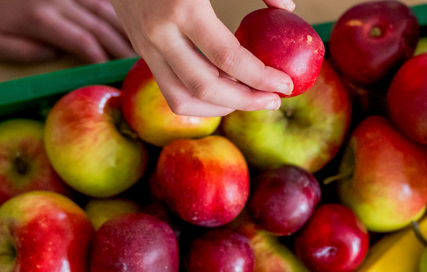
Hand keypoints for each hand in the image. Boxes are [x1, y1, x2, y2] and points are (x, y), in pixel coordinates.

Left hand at [0, 0, 135, 62]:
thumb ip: (23, 52)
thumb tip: (55, 55)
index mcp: (41, 18)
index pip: (81, 39)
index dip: (100, 57)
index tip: (113, 73)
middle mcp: (59, 2)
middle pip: (99, 26)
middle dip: (121, 48)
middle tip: (139, 67)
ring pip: (105, 12)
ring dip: (125, 31)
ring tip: (143, 50)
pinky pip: (100, 2)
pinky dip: (118, 17)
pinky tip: (131, 30)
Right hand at [108, 0, 294, 115]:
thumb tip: (286, 7)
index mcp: (184, 9)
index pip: (228, 58)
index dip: (261, 77)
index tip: (285, 85)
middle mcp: (159, 34)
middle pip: (205, 87)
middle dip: (245, 101)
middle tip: (274, 100)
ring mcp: (144, 46)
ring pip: (182, 98)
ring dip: (220, 107)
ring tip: (250, 100)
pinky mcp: (139, 50)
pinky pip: (170, 88)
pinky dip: (199, 97)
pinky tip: (224, 90)